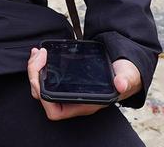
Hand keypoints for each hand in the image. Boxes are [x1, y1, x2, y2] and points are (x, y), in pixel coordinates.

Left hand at [26, 48, 141, 120]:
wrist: (126, 68)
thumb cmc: (126, 76)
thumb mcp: (128, 76)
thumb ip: (125, 80)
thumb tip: (121, 84)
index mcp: (85, 103)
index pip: (55, 111)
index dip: (44, 97)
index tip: (44, 76)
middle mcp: (73, 99)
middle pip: (43, 96)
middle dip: (35, 76)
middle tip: (39, 57)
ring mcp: (68, 89)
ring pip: (42, 85)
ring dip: (35, 69)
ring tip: (38, 53)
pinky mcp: (66, 78)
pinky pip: (47, 76)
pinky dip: (41, 64)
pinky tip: (43, 52)